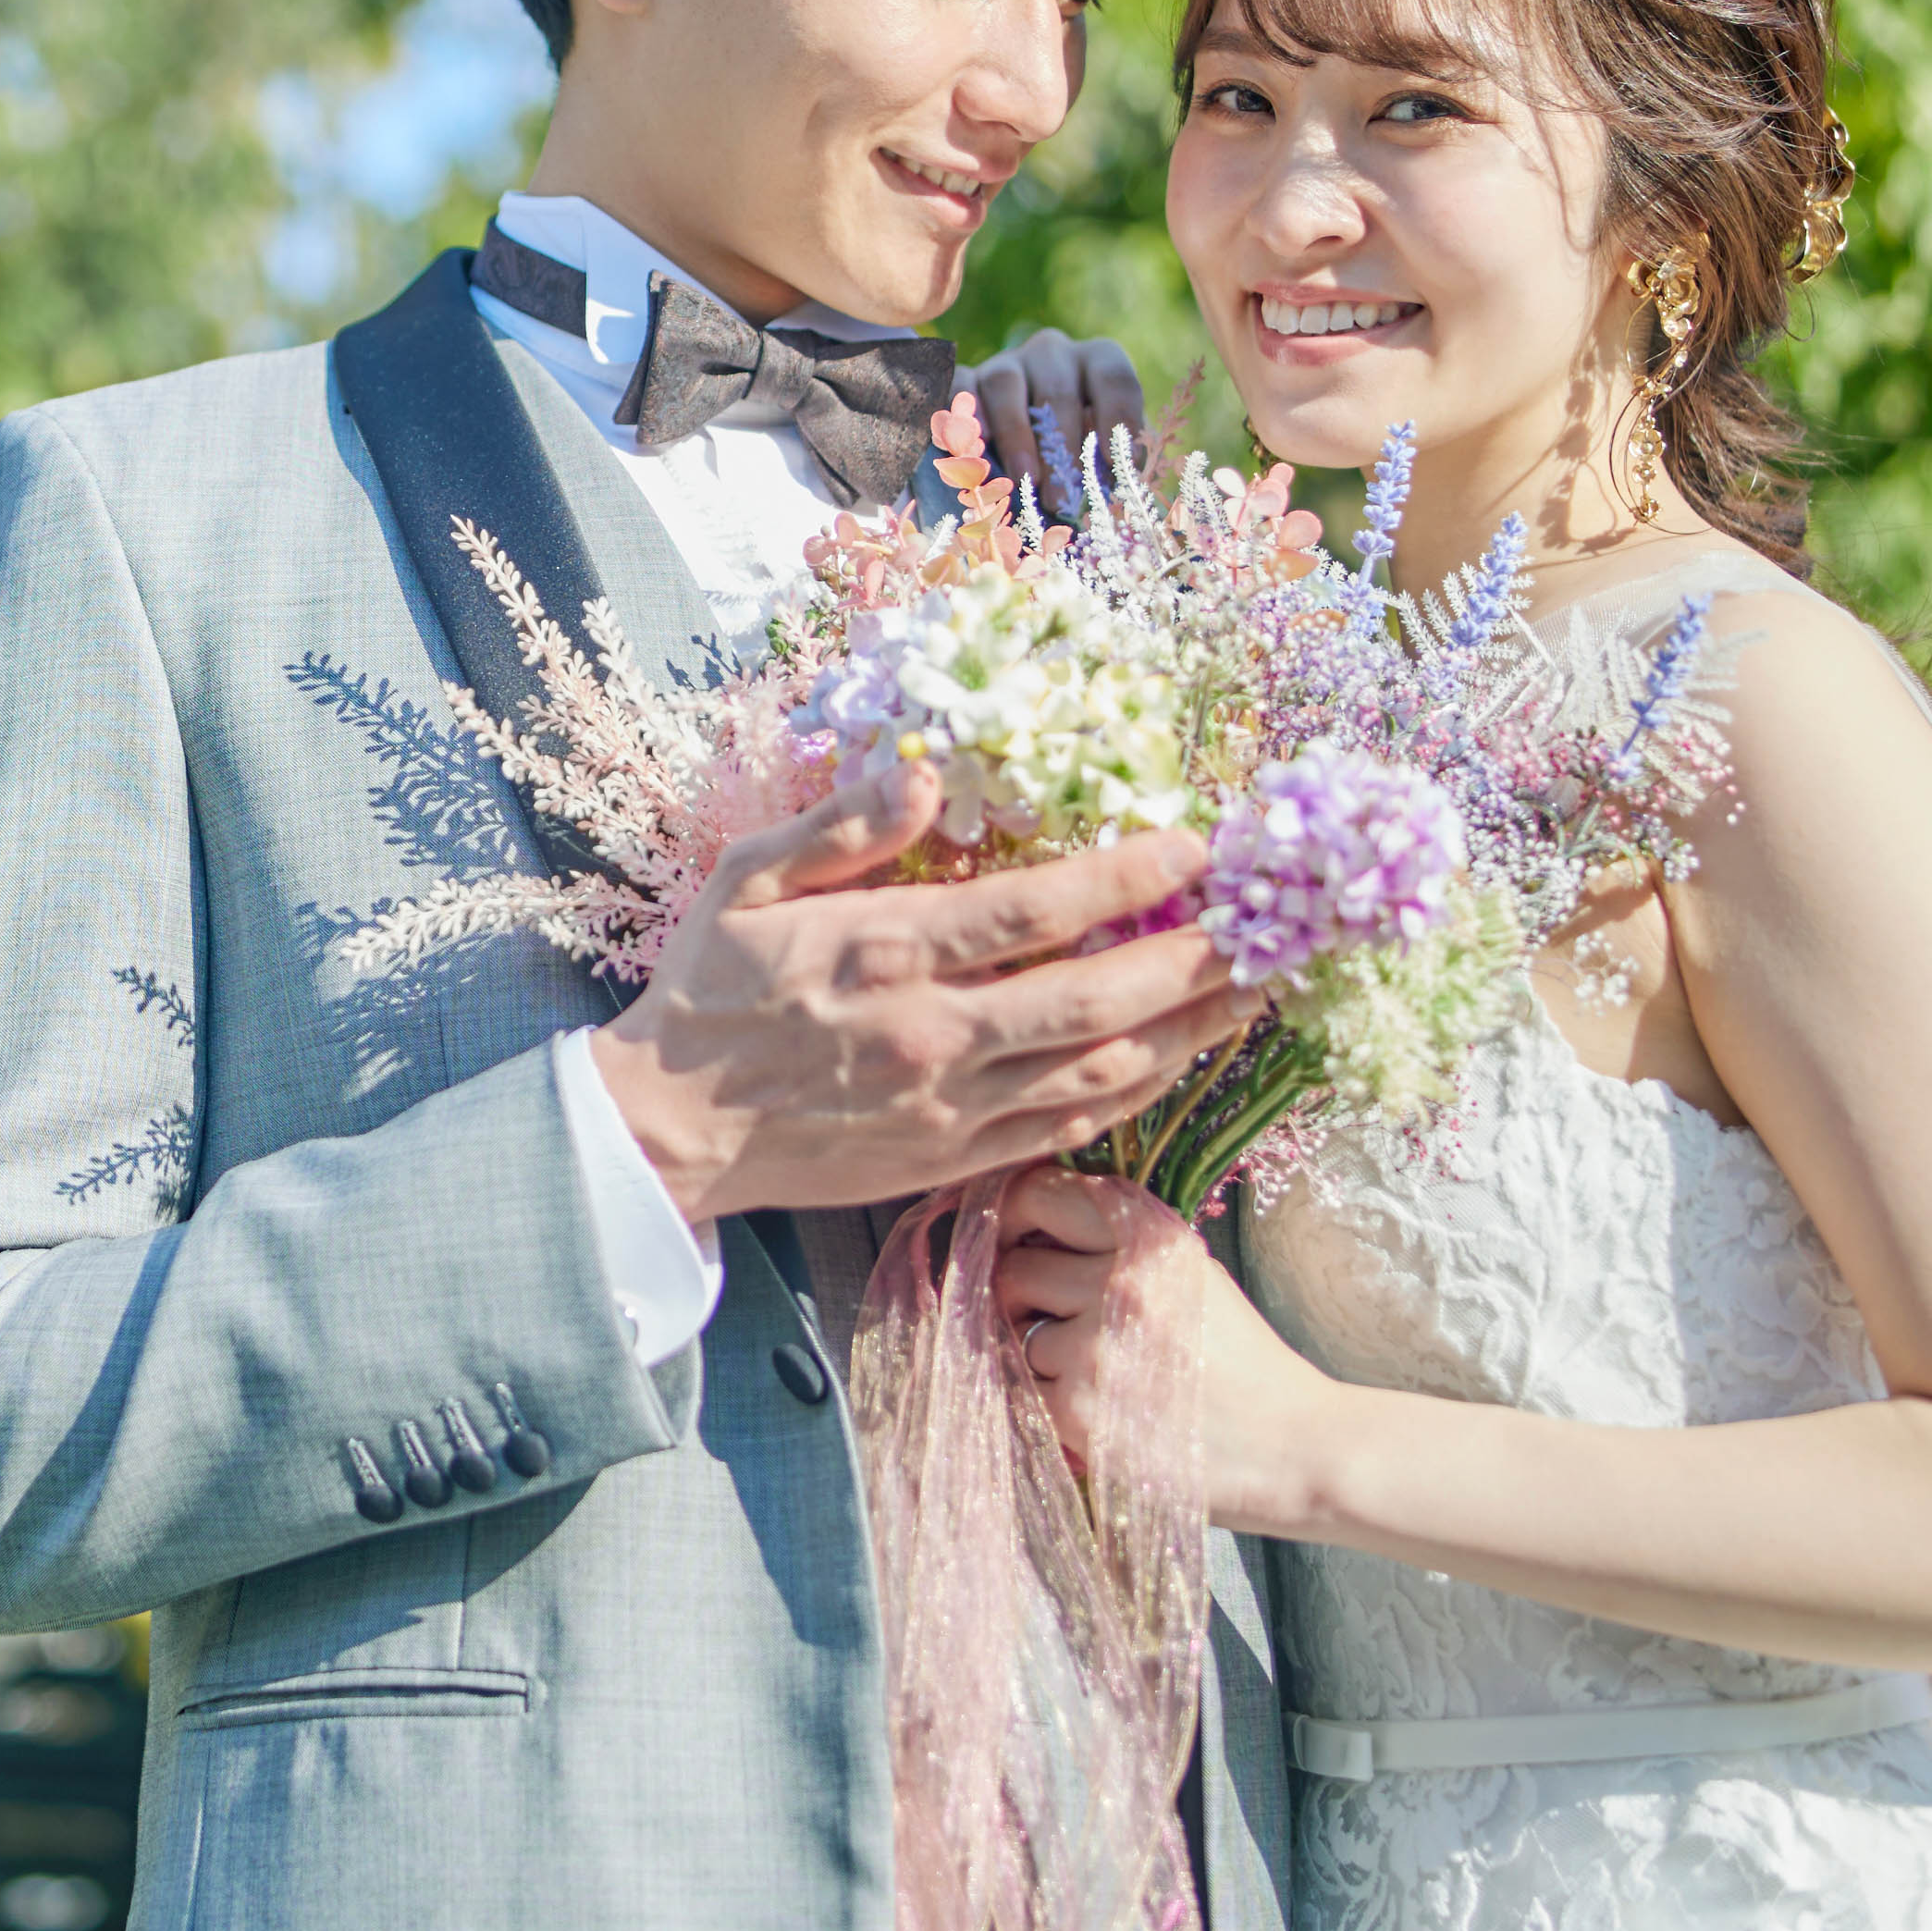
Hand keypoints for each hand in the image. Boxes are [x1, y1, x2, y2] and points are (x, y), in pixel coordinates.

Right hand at [587, 766, 1257, 1225]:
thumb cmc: (709, 990)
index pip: (1035, 910)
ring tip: (1254, 992)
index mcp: (886, 952)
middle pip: (1096, 998)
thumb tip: (926, 773)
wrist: (666, 1132)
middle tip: (1264, 926)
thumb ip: (840, 826)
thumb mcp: (746, 881)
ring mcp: (951, 1105)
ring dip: (1189, 1030)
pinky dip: (1136, 1092)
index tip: (1197, 849)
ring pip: (1101, 1072)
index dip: (1127, 878)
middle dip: (1194, 961)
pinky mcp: (954, 1157)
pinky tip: (1179, 1056)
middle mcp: (933, 1034)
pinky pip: (1068, 1127)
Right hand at [965, 326, 1146, 498]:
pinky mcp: (966, 379)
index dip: (1118, 418)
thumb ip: (1106, 466)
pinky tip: (974, 447)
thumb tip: (1110, 487)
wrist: (1012, 458)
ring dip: (1015, 436)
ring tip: (1023, 480)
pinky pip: (959, 386)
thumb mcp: (1095, 457)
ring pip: (1005, 383)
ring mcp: (1006, 362)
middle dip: (1061, 448)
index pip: (1115, 379)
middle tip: (1061, 499)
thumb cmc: (1070, 460)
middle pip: (1057, 390)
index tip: (1113, 461)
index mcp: (1096, 365)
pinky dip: (965, 415)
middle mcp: (1053, 354)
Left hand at [993, 1164, 1333, 1531]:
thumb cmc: (1242, 1361)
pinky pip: (1026, 1392)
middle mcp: (1120, 1279)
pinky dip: (1053, 1406)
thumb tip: (1035, 1230)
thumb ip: (1124, 1242)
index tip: (1015, 1237)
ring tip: (1103, 1378)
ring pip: (1018, 1335)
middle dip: (1021, 1295)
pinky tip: (1103, 1414)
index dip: (1012, 1213)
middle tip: (1047, 1319)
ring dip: (1046, 1358)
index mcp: (1151, 1236)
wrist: (1289, 1446)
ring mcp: (1095, 1344)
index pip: (1042, 1193)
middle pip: (1015, 1267)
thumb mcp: (1194, 1273)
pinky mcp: (1079, 1408)